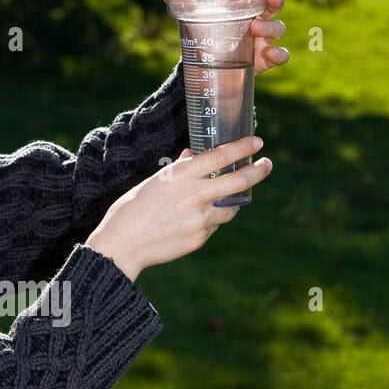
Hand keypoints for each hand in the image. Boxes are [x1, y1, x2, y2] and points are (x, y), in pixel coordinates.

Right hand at [85, 136, 272, 278]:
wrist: (122, 245)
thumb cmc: (131, 209)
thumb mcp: (154, 181)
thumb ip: (179, 169)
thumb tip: (192, 155)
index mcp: (181, 175)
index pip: (220, 156)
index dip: (242, 147)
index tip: (257, 142)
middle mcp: (195, 194)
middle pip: (239, 181)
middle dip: (258, 171)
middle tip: (267, 165)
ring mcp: (200, 219)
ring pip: (230, 208)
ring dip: (233, 201)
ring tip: (228, 198)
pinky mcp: (199, 238)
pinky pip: (213, 225)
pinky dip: (210, 220)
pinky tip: (192, 221)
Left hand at [157, 0, 288, 74]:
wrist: (205, 70)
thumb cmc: (204, 36)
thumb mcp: (193, 18)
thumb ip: (181, 0)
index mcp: (243, 4)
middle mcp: (257, 18)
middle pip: (275, 4)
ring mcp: (262, 39)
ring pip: (279, 28)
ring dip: (271, 26)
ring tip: (255, 28)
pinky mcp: (264, 60)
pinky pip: (281, 55)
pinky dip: (279, 54)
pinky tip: (269, 54)